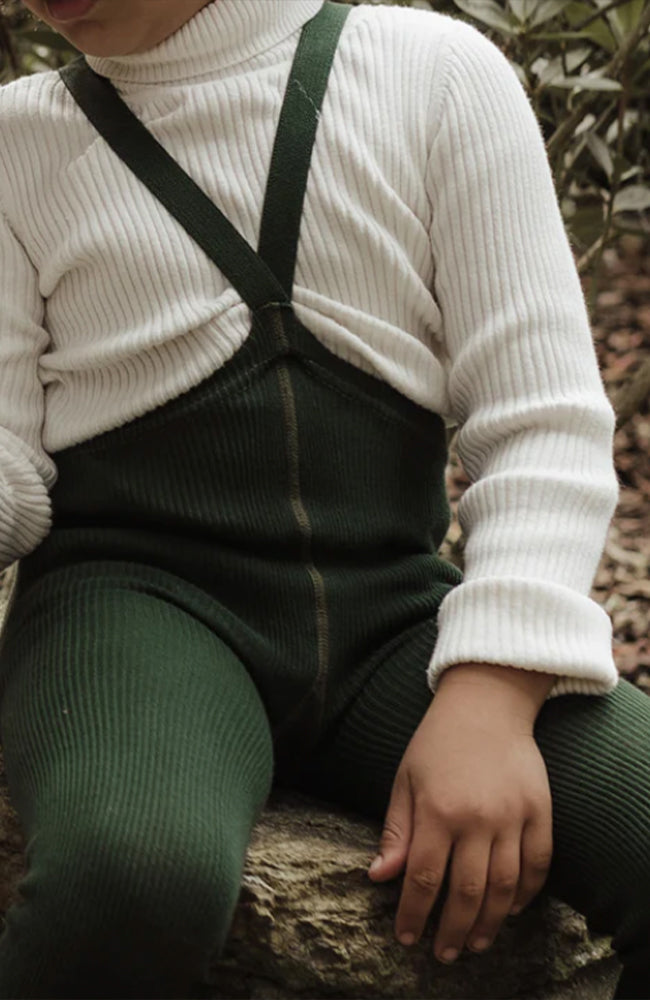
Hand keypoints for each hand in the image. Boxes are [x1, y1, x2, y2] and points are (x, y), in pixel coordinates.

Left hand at [367, 664, 553, 963]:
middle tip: (444, 954)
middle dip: (453, 930)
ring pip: (504, 887)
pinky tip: (512, 909)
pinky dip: (527, 893)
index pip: (424, 878)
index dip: (414, 914)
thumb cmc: (437, 741)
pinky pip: (538, 864)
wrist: (486, 703)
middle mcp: (477, 817)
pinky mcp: (540, 810)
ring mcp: (513, 815)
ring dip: (491, 923)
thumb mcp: (405, 780)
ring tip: (477, 944)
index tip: (407, 938)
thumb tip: (379, 878)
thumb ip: (396, 831)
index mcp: (437, 809)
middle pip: (467, 892)